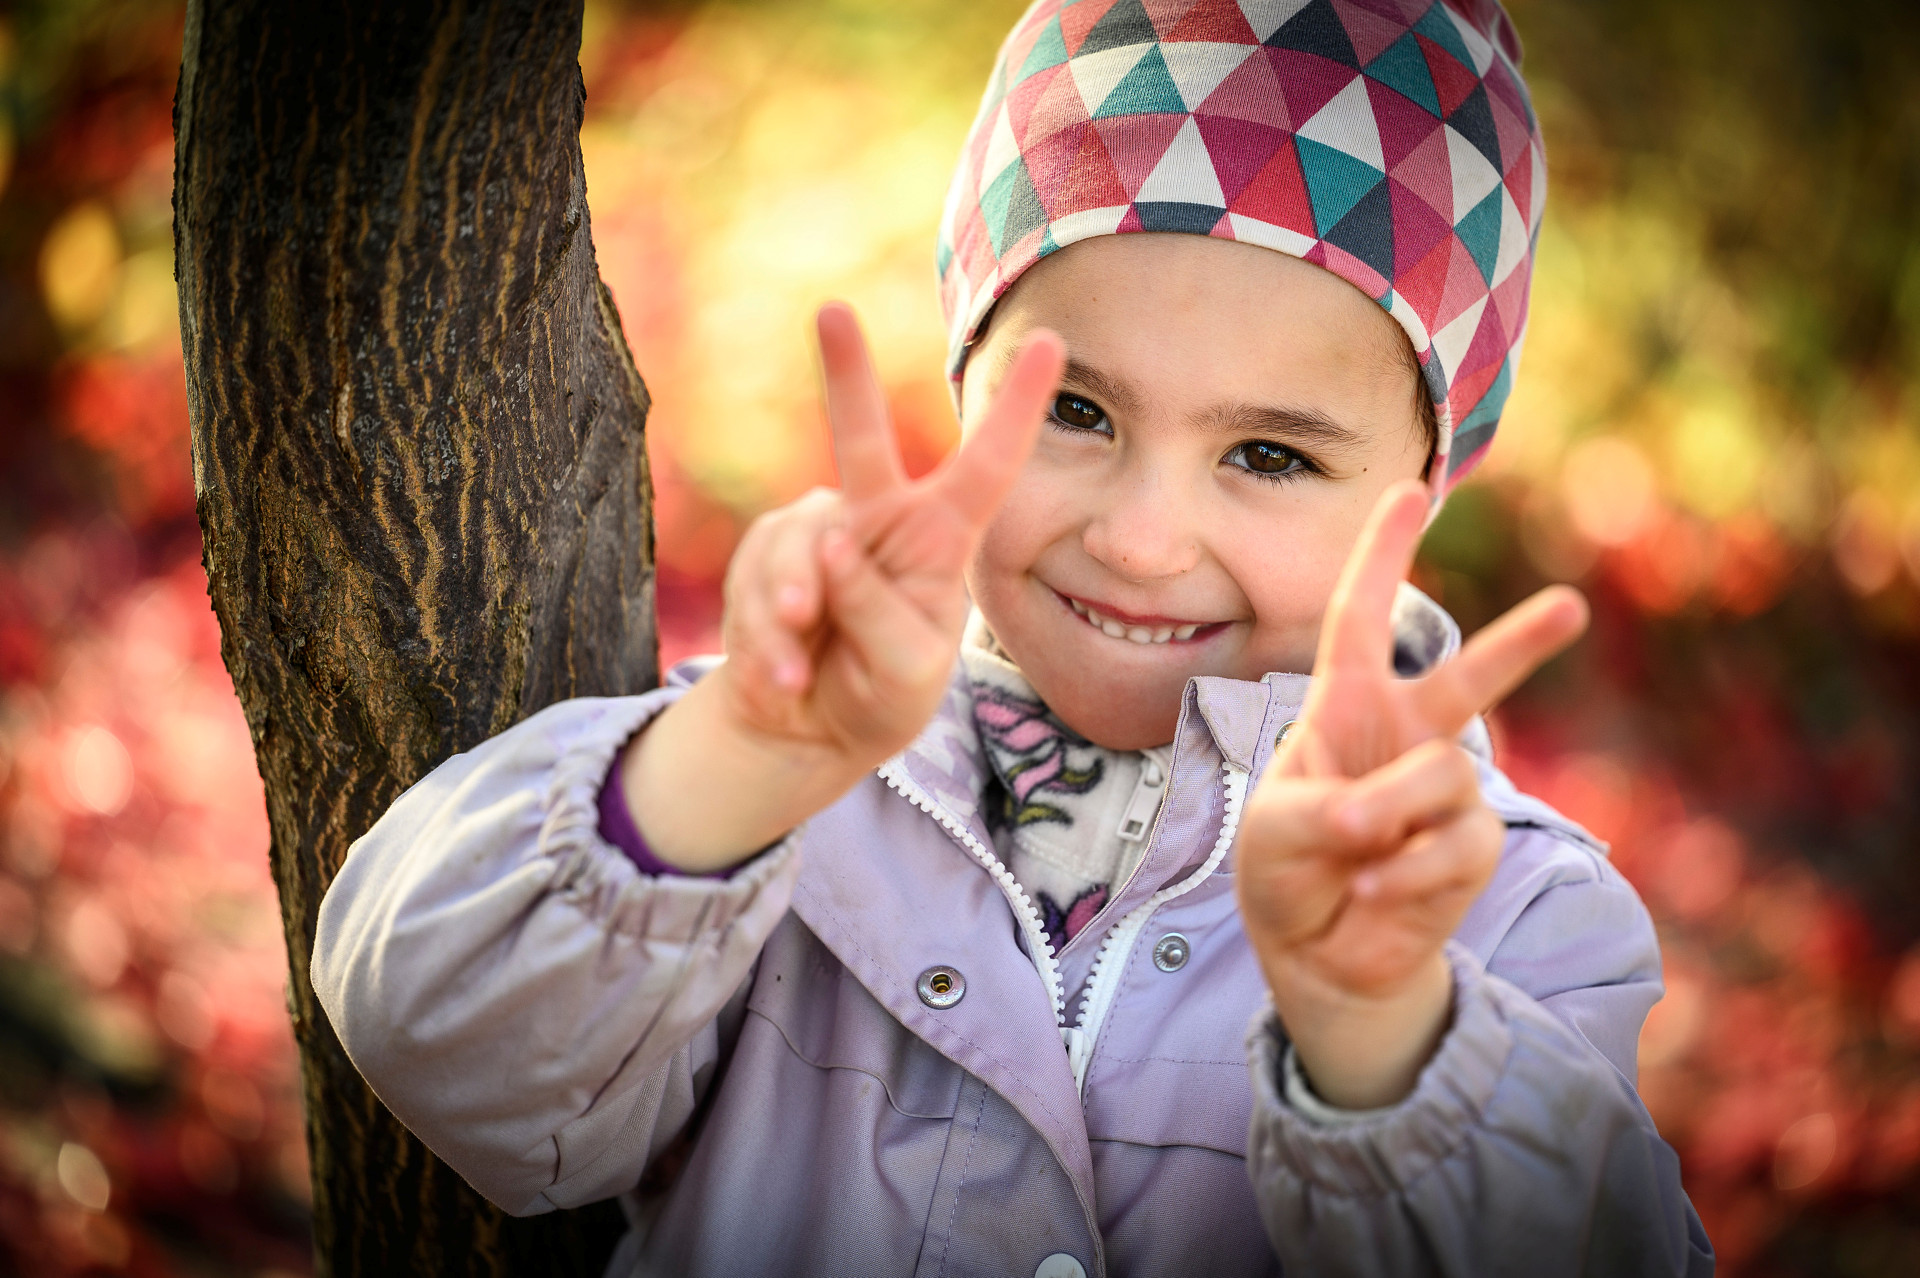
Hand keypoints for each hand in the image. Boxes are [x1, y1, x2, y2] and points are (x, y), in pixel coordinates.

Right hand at [624, 304, 1064, 869]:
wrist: (804, 728)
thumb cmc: (878, 696)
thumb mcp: (904, 674)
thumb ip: (878, 614)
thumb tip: (833, 545)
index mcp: (939, 542)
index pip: (987, 467)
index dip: (1016, 408)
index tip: (1049, 343)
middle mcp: (879, 522)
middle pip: (862, 440)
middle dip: (845, 375)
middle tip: (832, 311)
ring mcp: (816, 534)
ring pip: (799, 548)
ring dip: (794, 610)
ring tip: (800, 670)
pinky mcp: (765, 557)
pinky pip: (757, 582)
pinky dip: (766, 639)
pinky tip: (782, 677)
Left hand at [1235, 480, 1588, 1106]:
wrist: (1320, 955)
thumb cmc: (1286, 870)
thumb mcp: (1276, 831)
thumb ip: (1328, 811)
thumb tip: (1394, 816)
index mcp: (1345, 706)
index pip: (1359, 619)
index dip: (1381, 556)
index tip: (1409, 491)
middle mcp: (1403, 736)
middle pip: (1465, 677)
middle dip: (1520, 643)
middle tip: (1571, 605)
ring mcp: (1442, 791)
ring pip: (1445, 779)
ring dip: (1391, 822)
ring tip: (1357, 860)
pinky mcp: (1469, 846)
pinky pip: (1453, 846)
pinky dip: (1407, 875)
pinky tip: (1374, 895)